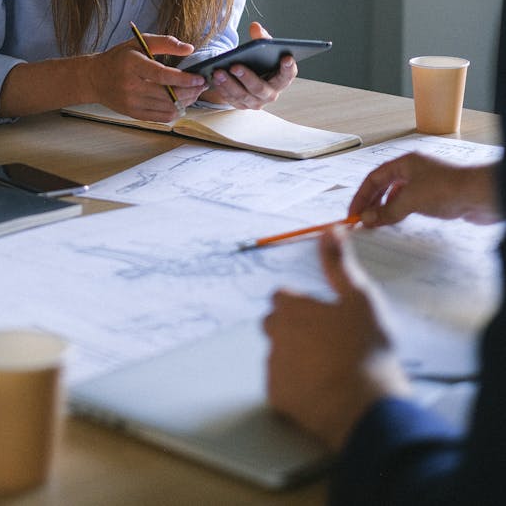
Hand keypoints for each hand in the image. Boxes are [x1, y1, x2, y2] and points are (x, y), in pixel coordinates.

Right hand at [89, 34, 206, 121]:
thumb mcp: (139, 42)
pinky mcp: (133, 114)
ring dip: (186, 102)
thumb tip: (189, 49)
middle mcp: (131, 86)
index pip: (163, 75)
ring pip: (167, 108)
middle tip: (202, 85)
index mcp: (133, 65)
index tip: (199, 78)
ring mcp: (131, 103)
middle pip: (168, 94)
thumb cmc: (119, 58)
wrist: (94, 78)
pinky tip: (181, 103)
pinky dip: (175, 112)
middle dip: (190, 91)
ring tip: (194, 93)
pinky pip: (160, 118)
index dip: (185, 79)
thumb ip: (165, 43)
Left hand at [203, 21, 296, 108]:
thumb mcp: (262, 50)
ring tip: (218, 72)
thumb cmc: (259, 62)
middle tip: (235, 66)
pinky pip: (231, 99)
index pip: (288, 75)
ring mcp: (256, 102)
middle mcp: (270, 93)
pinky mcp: (241, 105)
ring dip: (229, 84)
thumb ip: (261, 38)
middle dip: (247, 77)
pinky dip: (222, 89)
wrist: (247, 79)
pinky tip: (214, 78)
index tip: (286, 57)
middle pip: (260, 88)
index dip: (288, 67)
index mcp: (281, 80)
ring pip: (243, 95)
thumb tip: (255, 27)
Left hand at [263, 228, 409, 450]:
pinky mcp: (278, 399)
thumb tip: (330, 230)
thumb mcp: (360, 298)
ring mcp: (274, 368)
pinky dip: (296, 385)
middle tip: (327, 341)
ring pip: (279, 354)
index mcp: (290, 309)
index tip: (323, 314)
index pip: (282, 296)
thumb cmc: (365, 348)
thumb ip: (340, 264)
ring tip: (329, 368)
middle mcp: (274, 335)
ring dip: (296, 356)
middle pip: (275, 324)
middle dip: (294, 328)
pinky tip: (323, 389)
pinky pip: (282, 385)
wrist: (366, 408)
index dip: (302, 303)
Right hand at [349, 152, 500, 226]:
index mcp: (405, 163)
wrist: (479, 195)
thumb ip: (387, 211)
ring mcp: (425, 183)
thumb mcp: (411, 200)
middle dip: (372, 202)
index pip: (374, 177)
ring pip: (397, 195)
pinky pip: (410, 204)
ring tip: (377, 223)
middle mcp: (413, 170)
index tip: (353, 212)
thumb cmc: (447, 188)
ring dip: (385, 208)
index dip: (362, 195)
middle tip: (362, 220)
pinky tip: (398, 222)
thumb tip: (367, 218)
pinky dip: (400, 212)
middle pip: (384, 185)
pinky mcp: (435, 196)